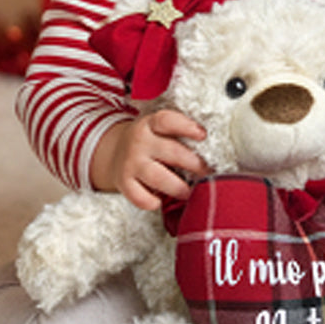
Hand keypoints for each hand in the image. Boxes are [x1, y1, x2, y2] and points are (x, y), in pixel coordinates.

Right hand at [90, 109, 208, 210]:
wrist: (113, 152)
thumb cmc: (148, 142)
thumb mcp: (158, 129)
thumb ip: (178, 135)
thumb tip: (211, 150)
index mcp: (150, 124)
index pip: (167, 121)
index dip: (186, 127)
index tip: (203, 135)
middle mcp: (140, 142)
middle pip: (171, 152)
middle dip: (194, 164)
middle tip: (207, 172)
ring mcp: (131, 163)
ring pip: (158, 178)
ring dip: (178, 187)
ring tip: (189, 192)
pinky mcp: (124, 183)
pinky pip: (140, 197)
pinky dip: (153, 202)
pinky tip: (160, 200)